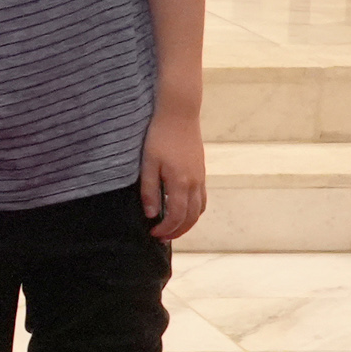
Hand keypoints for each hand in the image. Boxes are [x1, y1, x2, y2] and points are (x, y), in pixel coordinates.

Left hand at [139, 111, 207, 243]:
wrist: (179, 113)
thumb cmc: (159, 136)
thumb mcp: (147, 163)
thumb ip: (149, 190)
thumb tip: (151, 215)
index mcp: (180, 182)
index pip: (176, 216)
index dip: (165, 229)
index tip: (153, 233)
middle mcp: (194, 183)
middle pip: (191, 217)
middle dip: (177, 231)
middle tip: (162, 237)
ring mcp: (200, 177)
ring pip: (199, 209)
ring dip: (188, 223)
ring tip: (173, 228)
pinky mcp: (201, 171)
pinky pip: (202, 198)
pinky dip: (195, 210)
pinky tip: (183, 210)